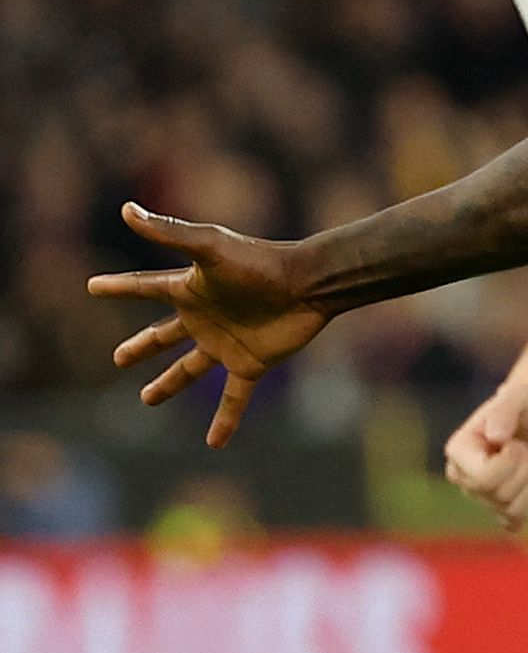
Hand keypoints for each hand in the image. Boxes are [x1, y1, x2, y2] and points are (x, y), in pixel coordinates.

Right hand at [87, 203, 329, 446]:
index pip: (145, 287)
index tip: (92, 287)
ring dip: (168, 385)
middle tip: (118, 359)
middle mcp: (204, 318)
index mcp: (190, 290)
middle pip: (163, 336)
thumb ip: (169, 233)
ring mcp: (226, 343)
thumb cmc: (260, 262)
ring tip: (146, 399)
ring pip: (189, 369)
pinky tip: (214, 442)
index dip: (119, 287)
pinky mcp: (251, 364)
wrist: (309, 284)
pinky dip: (225, 419)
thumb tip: (126, 209)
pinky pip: (233, 397)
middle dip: (141, 347)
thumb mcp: (210, 247)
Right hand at [445, 381, 527, 530]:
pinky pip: (511, 522)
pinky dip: (526, 509)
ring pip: (506, 509)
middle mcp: (463, 474)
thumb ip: (505, 411)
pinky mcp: (498, 502)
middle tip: (522, 448)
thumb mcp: (519, 396)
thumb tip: (495, 436)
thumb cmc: (527, 399)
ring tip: (524, 462)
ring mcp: (480, 491)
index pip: (482, 478)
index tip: (514, 442)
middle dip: (521, 472)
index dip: (509, 462)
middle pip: (496, 495)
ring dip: (526, 485)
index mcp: (458, 450)